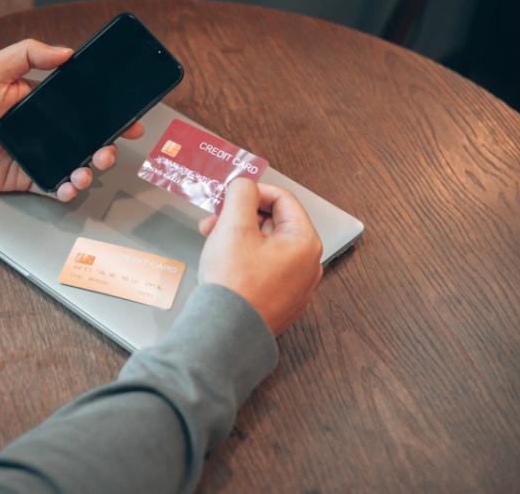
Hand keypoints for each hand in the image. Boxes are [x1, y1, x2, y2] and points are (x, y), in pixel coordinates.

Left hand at [0, 39, 144, 201]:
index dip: (109, 113)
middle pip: (88, 139)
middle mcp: (46, 129)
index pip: (84, 107)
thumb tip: (66, 51)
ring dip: (91, 169)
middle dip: (108, 145)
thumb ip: (30, 53)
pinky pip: (54, 185)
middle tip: (111, 148)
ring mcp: (39, 154)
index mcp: (43, 102)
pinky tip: (71, 185)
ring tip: (89, 169)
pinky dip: (67, 189)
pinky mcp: (27, 177)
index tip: (129, 118)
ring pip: (76, 164)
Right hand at [197, 178, 322, 334]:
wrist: (225, 334)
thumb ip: (241, 195)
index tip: (231, 193)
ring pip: (267, 247)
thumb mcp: (234, 226)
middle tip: (215, 218)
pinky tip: (222, 263)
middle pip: (275, 224)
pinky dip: (243, 259)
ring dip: (238, 236)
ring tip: (212, 240)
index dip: (254, 191)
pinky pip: (264, 269)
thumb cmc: (234, 284)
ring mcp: (295, 287)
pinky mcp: (279, 302)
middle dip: (241, 216)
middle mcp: (307, 266)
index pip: (284, 199)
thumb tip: (245, 185)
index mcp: (304, 243)